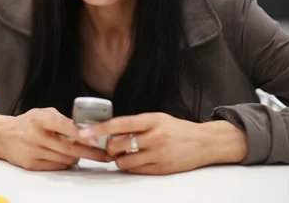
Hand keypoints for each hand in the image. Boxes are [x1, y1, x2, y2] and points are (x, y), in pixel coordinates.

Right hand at [0, 108, 111, 170]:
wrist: (2, 136)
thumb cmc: (28, 122)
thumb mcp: (44, 112)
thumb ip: (63, 119)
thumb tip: (85, 128)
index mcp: (41, 119)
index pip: (64, 126)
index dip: (82, 133)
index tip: (96, 139)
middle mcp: (36, 136)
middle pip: (68, 148)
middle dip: (90, 152)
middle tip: (104, 154)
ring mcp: (33, 152)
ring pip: (65, 159)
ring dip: (78, 157)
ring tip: (86, 152)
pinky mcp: (31, 165)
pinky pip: (56, 166)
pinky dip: (66, 162)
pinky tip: (69, 157)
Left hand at [77, 113, 247, 174]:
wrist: (204, 142)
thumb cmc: (177, 129)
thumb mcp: (158, 119)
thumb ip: (137, 124)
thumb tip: (111, 130)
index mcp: (151, 120)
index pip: (119, 124)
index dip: (99, 129)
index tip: (84, 133)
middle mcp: (154, 136)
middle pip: (118, 144)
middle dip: (110, 147)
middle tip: (112, 146)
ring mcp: (158, 153)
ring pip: (124, 160)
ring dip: (119, 159)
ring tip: (127, 154)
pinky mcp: (161, 168)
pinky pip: (135, 170)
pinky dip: (131, 166)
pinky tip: (137, 160)